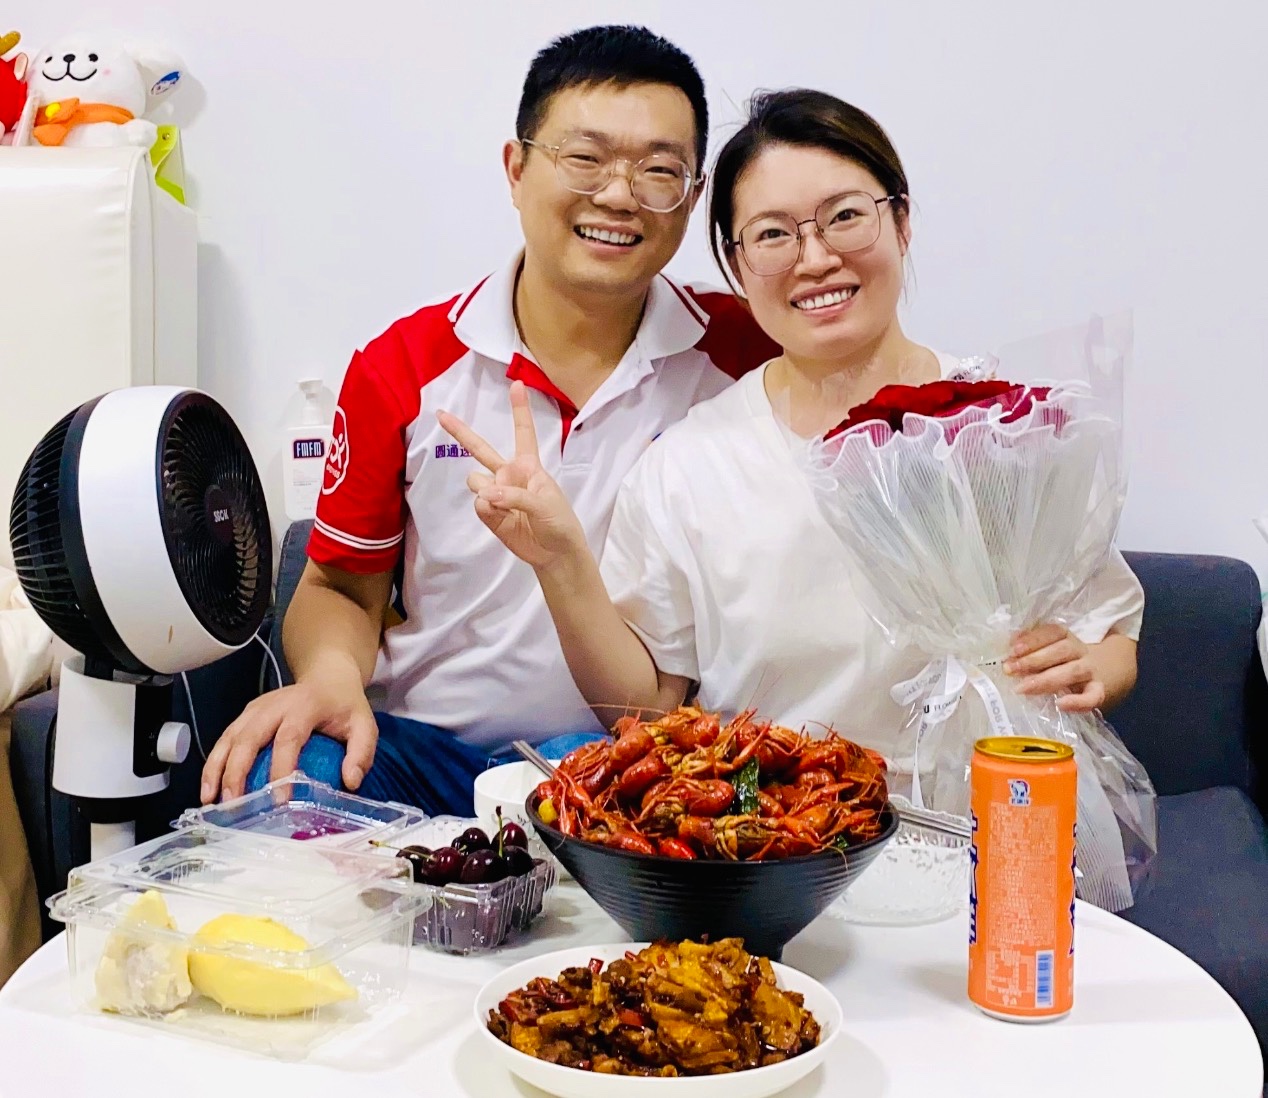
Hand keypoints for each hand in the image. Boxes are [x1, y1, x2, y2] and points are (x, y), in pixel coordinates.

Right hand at [200, 680, 377, 802]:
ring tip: (211, 801)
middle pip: (248, 738)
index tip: (278, 799)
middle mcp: (275, 705)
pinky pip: (225, 739)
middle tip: (232, 804)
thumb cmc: (344, 705)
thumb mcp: (364, 725)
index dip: (281, 769)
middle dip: (236, 772)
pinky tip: (209, 789)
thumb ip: (362, 752)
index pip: (289, 739)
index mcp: (305, 706)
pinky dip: (214, 763)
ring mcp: (256, 708)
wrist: (327, 676)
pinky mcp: (245, 715)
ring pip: (230, 738)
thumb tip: (350, 782)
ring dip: (217, 769)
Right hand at [436, 381, 587, 570]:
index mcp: (529, 466)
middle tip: (440, 413)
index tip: (517, 383)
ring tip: (507, 506)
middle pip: (480, 449)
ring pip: (475, 480)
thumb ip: (515, 495)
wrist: (555, 554)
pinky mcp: (488, 512)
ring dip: (487, 491)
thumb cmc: (559, 522)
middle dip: (460, 432)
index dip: (519, 409)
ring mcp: (496, 493)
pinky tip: (502, 517)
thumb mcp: (545, 503)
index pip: (523, 433)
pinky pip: (477, 502)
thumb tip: (484, 495)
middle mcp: (509, 474)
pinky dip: (487, 509)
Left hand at [1004, 623, 1103, 711]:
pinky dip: (1078, 702)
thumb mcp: (1048, 649)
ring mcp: (1091, 671)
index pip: (1052, 632)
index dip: (1033, 640)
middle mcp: (1080, 651)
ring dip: (1046, 680)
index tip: (1013, 650)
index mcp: (1066, 637)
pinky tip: (1060, 705)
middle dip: (1033, 660)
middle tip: (1009, 670)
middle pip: (1062, 650)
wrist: (1101, 672)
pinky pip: (1093, 697)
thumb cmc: (1061, 661)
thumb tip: (1010, 643)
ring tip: (1023, 688)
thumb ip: (1030, 646)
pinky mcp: (1099, 691)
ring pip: (1073, 671)